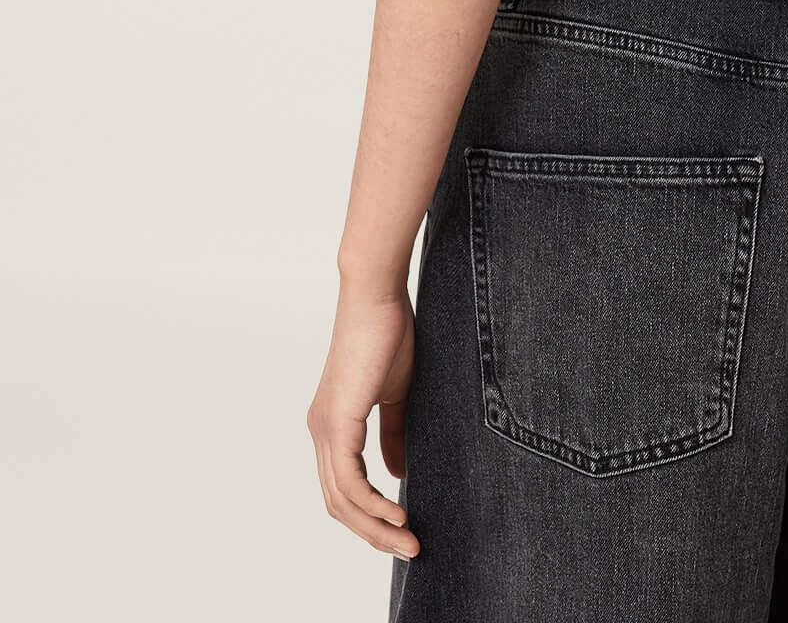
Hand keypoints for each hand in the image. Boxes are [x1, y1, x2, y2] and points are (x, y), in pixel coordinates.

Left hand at [307, 283, 420, 558]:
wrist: (377, 296)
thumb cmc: (389, 334)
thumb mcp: (397, 393)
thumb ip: (394, 434)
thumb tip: (398, 473)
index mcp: (332, 425)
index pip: (344, 487)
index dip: (371, 515)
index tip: (404, 531)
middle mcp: (320, 432)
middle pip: (339, 504)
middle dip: (374, 533)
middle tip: (410, 549)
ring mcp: (324, 429)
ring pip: (342, 501)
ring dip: (376, 528)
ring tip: (409, 541)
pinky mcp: (337, 423)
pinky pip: (351, 482)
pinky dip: (374, 504)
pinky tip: (399, 512)